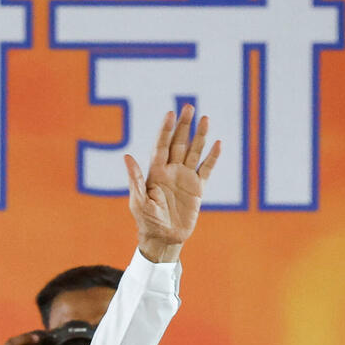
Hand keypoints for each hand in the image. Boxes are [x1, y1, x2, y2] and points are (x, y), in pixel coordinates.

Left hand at [123, 104, 219, 262]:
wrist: (163, 238)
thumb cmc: (147, 221)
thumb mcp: (138, 201)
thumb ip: (136, 179)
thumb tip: (127, 156)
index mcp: (155, 172)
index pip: (161, 145)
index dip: (165, 130)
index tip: (170, 113)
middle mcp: (171, 171)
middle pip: (178, 143)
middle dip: (183, 125)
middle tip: (189, 106)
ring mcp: (185, 178)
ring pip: (194, 151)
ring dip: (199, 136)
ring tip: (205, 118)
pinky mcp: (197, 188)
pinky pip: (206, 169)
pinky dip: (212, 157)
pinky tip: (218, 144)